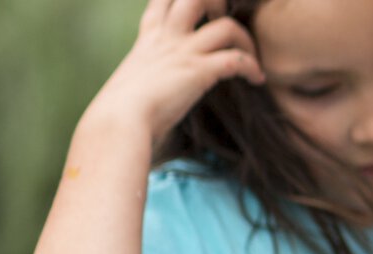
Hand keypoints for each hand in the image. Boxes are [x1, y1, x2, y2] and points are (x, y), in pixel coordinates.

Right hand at [90, 0, 264, 145]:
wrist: (117, 123)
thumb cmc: (121, 112)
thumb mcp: (135, 82)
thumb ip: (151, 75)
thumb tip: (156, 89)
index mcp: (149, 40)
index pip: (163, 2)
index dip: (183, 0)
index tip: (204, 12)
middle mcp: (167, 39)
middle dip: (217, 3)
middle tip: (227, 25)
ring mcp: (183, 53)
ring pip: (226, 25)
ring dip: (246, 39)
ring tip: (250, 56)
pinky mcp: (198, 71)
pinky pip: (236, 59)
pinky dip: (252, 67)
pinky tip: (255, 79)